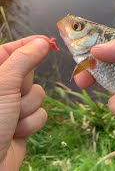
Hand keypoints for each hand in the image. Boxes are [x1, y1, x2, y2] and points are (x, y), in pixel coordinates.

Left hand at [0, 36, 48, 169]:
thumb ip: (23, 59)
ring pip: (38, 95)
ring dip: (29, 108)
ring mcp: (12, 106)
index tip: (49, 42)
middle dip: (25, 87)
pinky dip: (32, 123)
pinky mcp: (23, 122)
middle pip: (28, 73)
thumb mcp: (3, 84)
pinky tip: (17, 132)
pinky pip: (41, 114)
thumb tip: (41, 42)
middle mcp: (1, 88)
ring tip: (12, 119)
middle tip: (14, 95)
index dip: (29, 45)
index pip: (9, 50)